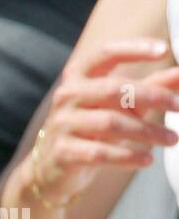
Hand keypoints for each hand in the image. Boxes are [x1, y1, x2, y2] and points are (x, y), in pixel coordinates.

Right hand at [29, 39, 178, 203]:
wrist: (51, 168)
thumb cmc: (90, 129)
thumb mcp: (120, 106)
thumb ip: (150, 88)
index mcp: (78, 77)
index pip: (105, 54)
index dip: (134, 49)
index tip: (163, 50)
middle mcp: (66, 96)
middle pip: (113, 89)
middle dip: (151, 97)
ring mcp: (61, 124)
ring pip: (110, 123)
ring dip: (147, 131)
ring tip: (171, 139)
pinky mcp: (61, 152)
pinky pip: (99, 152)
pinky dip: (128, 156)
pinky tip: (147, 159)